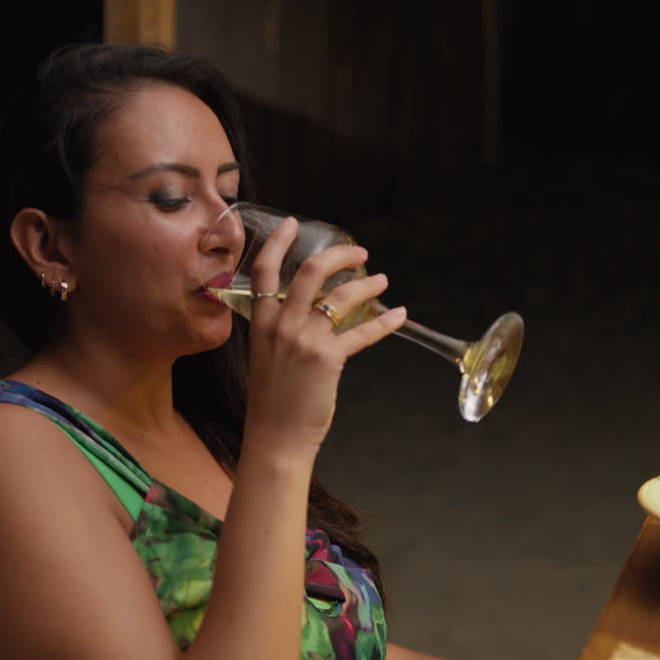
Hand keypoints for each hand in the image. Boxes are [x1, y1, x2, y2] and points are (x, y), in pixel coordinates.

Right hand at [242, 217, 406, 456]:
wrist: (276, 436)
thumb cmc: (272, 401)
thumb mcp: (264, 356)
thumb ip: (278, 330)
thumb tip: (303, 313)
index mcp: (261, 322)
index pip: (264, 271)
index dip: (279, 242)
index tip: (292, 223)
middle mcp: (281, 325)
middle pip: (310, 271)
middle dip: (339, 255)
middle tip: (359, 253)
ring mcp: (304, 340)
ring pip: (340, 297)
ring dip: (367, 284)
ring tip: (382, 280)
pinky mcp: (328, 359)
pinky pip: (362, 332)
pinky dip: (385, 321)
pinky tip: (398, 315)